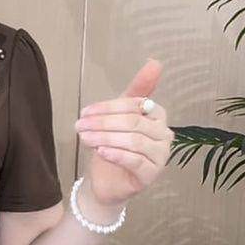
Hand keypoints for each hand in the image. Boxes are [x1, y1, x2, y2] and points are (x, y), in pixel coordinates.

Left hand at [74, 58, 171, 207]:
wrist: (106, 182)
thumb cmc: (113, 146)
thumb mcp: (118, 116)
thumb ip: (135, 90)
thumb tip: (155, 62)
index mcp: (157, 116)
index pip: (135, 105)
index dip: (108, 107)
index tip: (85, 111)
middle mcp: (164, 135)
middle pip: (134, 122)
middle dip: (103, 122)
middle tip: (80, 125)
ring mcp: (161, 156)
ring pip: (134, 141)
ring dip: (105, 137)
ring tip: (85, 138)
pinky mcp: (152, 174)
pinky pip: (135, 161)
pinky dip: (116, 154)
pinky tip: (101, 152)